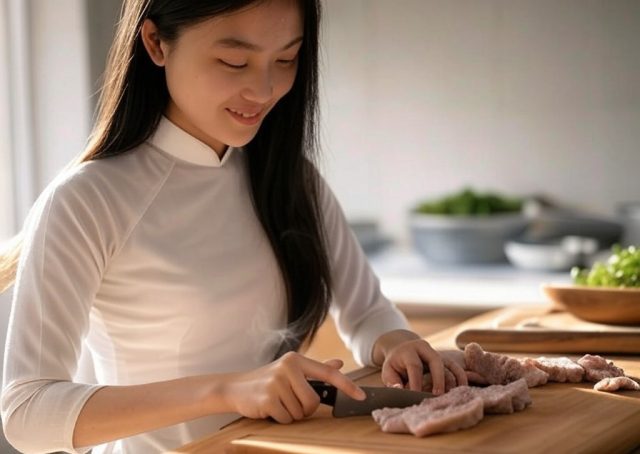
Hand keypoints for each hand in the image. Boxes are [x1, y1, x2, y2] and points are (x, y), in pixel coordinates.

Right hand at [220, 352, 364, 423]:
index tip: (361, 395)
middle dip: (305, 408)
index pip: (328, 373)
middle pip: (314, 401)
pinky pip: (287, 418)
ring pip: (301, 411)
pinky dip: (280, 419)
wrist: (235, 387)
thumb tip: (339, 362)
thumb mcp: (291, 370)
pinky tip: (270, 408)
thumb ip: (316, 369)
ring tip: (278, 403)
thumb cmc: (267, 380)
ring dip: (291, 413)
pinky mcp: (268, 398)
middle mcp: (288, 368)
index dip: (347, 385)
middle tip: (290, 401)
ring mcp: (277, 382)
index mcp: (296, 360)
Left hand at [373, 330, 467, 394]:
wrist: (401, 348)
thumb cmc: (395, 364)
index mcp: (408, 350)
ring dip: (453, 379)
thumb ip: (392, 380)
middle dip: (438, 379)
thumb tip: (399, 389)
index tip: (416, 395)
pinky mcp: (444, 358)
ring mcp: (436, 352)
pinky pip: (455, 366)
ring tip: (453, 395)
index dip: (416, 381)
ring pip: (448, 363)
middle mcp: (424, 348)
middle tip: (438, 395)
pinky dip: (460, 377)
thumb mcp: (388, 370)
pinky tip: (462, 389)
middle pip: (436, 360)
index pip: (414, 365)